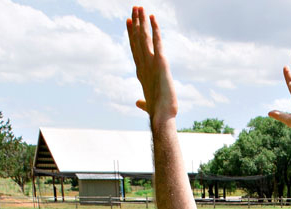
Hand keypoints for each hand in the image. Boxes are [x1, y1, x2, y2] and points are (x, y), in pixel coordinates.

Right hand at [126, 7, 177, 125]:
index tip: (129, 23)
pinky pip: (157, 42)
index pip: (135, 49)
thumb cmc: (157, 112)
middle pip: (137, 40)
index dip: (132, 35)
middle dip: (136, 23)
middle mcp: (143, 65)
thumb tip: (138, 103)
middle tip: (134, 9)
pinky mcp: (161, 63)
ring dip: (142, 21)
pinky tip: (154, 18)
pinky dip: (155, 29)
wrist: (160, 116)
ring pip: (144, 37)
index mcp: (141, 72)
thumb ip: (143, 101)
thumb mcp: (149, 104)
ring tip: (140, 7)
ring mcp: (150, 63)